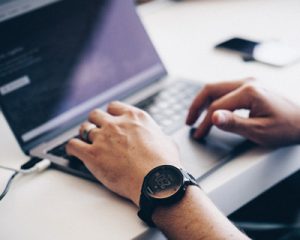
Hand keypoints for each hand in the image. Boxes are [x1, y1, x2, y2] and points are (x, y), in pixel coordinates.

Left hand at [66, 102, 180, 205]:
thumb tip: (158, 137)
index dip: (110, 114)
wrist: (157, 181)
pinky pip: (73, 145)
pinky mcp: (93, 154)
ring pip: (84, 128)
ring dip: (84, 134)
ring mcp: (103, 138)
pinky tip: (74, 152)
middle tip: (97, 131)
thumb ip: (157, 135)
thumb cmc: (164, 164)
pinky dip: (72, 148)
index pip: (114, 107)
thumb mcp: (166, 141)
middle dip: (95, 122)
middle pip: (96, 114)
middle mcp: (117, 124)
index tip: (110, 120)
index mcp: (135, 118)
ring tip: (86, 141)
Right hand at [186, 79, 299, 146]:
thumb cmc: (287, 127)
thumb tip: (213, 117)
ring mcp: (249, 83)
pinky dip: (214, 100)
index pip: (217, 106)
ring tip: (196, 116)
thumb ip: (234, 124)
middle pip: (211, 89)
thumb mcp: (260, 130)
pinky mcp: (250, 87)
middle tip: (189, 121)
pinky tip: (212, 110)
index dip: (205, 122)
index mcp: (249, 91)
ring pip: (216, 88)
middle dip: (196, 106)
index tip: (199, 134)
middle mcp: (247, 82)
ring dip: (204, 101)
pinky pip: (225, 90)